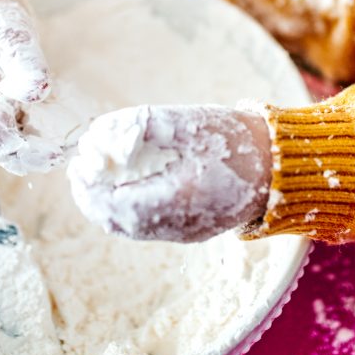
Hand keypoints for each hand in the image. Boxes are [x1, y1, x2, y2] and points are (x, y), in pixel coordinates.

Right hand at [0, 0, 63, 174]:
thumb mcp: (8, 35)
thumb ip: (23, 62)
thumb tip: (36, 92)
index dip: (27, 153)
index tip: (57, 153)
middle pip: (9, 151)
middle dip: (40, 157)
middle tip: (74, 151)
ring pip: (19, 142)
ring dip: (45, 148)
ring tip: (76, 144)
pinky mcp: (11, 104)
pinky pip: (26, 127)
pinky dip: (46, 132)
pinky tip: (70, 130)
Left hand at [67, 104, 272, 242]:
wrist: (277, 166)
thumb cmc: (233, 139)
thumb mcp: (187, 123)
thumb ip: (142, 128)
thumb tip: (100, 134)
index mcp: (177, 198)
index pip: (116, 203)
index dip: (90, 187)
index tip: (77, 164)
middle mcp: (177, 224)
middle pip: (118, 222)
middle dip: (91, 198)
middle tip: (77, 171)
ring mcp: (185, 232)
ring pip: (130, 228)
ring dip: (105, 205)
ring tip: (92, 179)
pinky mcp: (191, 230)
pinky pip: (146, 227)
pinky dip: (125, 210)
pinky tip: (121, 187)